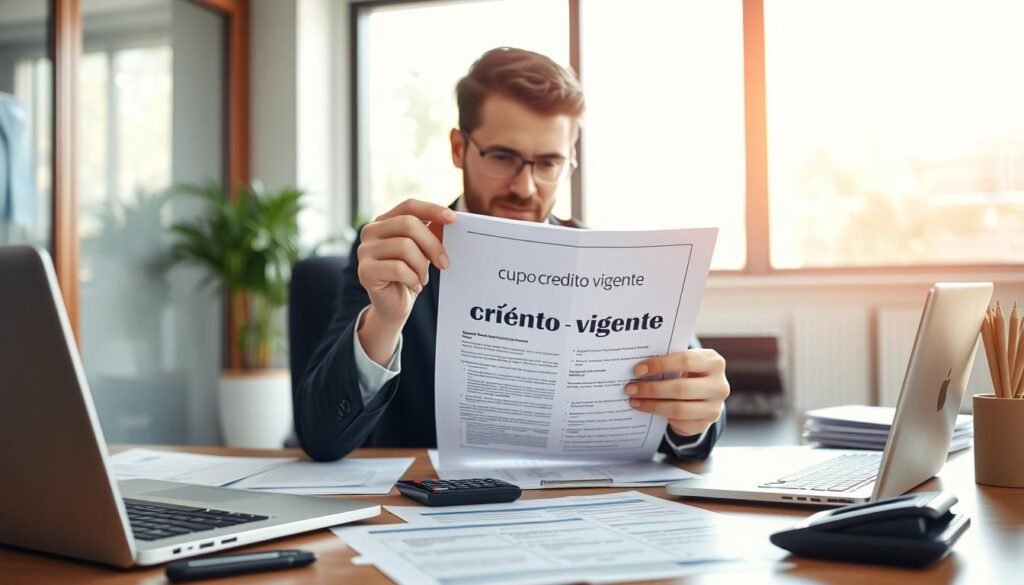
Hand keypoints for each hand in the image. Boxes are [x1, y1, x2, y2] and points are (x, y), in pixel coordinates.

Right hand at [356, 199, 456, 363]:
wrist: (393, 306)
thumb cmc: (409, 275)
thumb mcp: (423, 251)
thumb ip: (432, 233)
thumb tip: (448, 221)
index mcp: (384, 221)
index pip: (409, 206)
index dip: (431, 209)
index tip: (453, 219)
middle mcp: (370, 231)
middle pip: (408, 224)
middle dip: (432, 244)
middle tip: (445, 263)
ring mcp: (364, 250)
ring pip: (404, 246)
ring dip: (422, 266)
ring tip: (423, 278)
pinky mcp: (365, 271)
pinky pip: (398, 268)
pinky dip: (413, 279)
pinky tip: (414, 286)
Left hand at [625, 349, 728, 437]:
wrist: (705, 395)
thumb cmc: (689, 373)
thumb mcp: (685, 363)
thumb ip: (669, 362)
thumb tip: (638, 368)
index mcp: (714, 362)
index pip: (686, 361)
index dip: (660, 365)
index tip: (638, 370)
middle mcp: (719, 385)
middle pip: (681, 388)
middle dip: (651, 389)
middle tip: (630, 388)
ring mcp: (715, 407)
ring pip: (678, 409)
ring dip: (652, 405)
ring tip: (634, 401)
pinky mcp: (706, 424)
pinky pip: (680, 423)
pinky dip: (661, 416)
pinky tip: (648, 411)